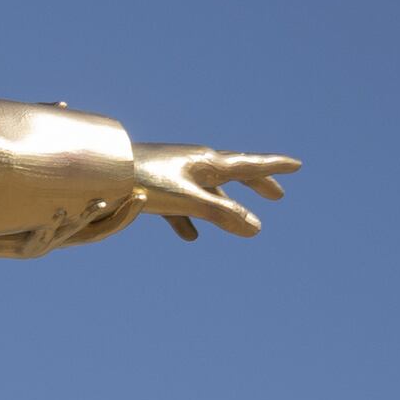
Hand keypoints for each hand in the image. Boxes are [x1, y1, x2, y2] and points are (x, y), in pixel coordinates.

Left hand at [128, 144, 297, 241]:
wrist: (100, 173)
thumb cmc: (144, 182)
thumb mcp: (187, 200)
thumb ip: (221, 213)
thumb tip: (256, 229)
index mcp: (208, 163)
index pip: (250, 165)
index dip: (274, 167)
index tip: (298, 165)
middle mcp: (195, 163)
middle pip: (234, 173)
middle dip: (256, 183)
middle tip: (278, 194)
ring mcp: (176, 173)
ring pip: (209, 190)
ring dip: (227, 203)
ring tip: (240, 221)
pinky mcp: (156, 185)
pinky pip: (181, 203)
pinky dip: (191, 218)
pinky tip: (190, 237)